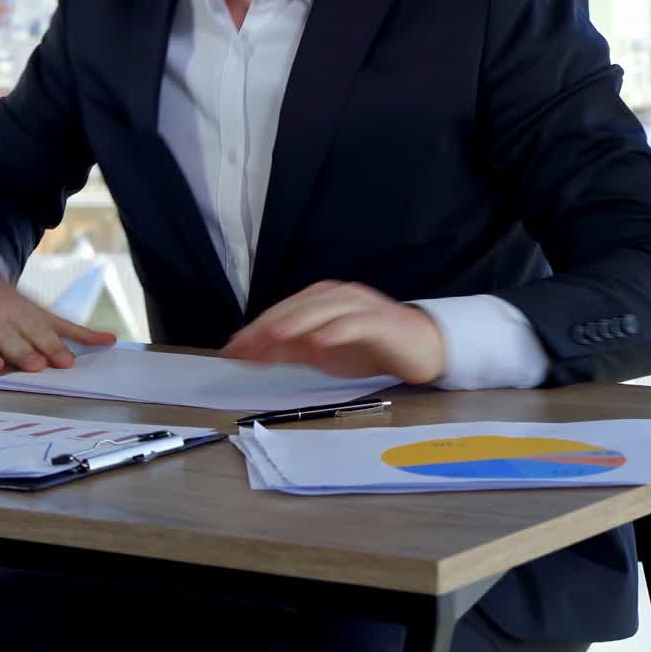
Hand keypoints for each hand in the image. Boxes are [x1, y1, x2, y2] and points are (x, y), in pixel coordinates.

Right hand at [0, 263, 116, 374]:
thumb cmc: (9, 307)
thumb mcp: (41, 314)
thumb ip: (73, 331)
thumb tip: (111, 341)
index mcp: (21, 316)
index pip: (39, 333)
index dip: (53, 348)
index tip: (66, 362)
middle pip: (10, 339)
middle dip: (23, 352)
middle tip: (36, 366)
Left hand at [220, 281, 446, 384]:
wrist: (418, 347)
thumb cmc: (367, 347)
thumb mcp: (321, 352)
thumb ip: (288, 351)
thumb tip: (251, 355)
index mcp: (319, 300)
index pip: (281, 311)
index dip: (255, 329)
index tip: (231, 348)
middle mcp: (336, 296)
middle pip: (296, 307)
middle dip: (268, 326)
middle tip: (244, 345)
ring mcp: (358, 305)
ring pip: (321, 310)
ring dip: (296, 323)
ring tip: (274, 338)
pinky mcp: (379, 320)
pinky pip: (354, 323)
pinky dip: (335, 331)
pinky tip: (320, 342)